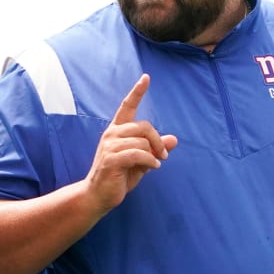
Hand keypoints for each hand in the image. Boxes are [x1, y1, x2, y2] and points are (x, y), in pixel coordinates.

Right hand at [83, 74, 177, 214]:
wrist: (98, 196)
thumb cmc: (119, 177)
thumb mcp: (141, 161)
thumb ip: (155, 149)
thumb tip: (174, 139)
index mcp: (117, 130)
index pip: (127, 106)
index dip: (137, 92)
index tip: (146, 78)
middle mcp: (111, 134)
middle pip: (144, 126)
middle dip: (158, 141)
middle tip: (164, 155)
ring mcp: (109, 146)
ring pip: (142, 141)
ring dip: (154, 153)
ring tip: (156, 163)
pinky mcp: (111, 159)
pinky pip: (138, 153)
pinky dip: (150, 160)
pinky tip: (154, 166)